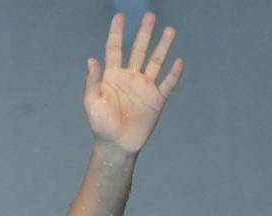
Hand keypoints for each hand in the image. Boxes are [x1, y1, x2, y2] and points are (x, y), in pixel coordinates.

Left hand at [84, 12, 183, 153]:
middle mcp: (130, 77)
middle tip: (150, 15)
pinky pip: (167, 83)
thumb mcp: (91, 103)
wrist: (116, 145)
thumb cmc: (100, 125)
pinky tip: (179, 60)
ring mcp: (144, 87)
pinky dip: (174, 73)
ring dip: (162, 46)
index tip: (120, 16)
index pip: (115, 49)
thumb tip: (91, 60)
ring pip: (155, 61)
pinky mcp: (156, 99)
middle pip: (138, 50)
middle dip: (144, 32)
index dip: (117, 33)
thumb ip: (92, 82)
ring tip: (170, 29)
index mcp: (112, 76)